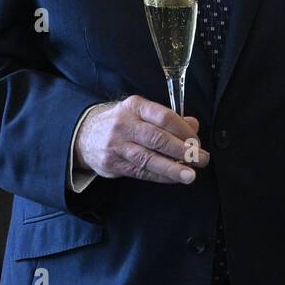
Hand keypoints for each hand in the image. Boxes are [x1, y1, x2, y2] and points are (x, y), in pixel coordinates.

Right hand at [75, 95, 209, 183]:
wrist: (84, 134)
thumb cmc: (122, 121)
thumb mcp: (142, 112)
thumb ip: (168, 118)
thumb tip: (194, 125)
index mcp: (135, 107)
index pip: (164, 117)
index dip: (184, 130)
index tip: (198, 141)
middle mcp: (124, 124)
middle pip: (158, 139)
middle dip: (183, 151)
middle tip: (201, 159)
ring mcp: (116, 145)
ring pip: (148, 159)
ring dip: (172, 168)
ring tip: (190, 175)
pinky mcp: (112, 164)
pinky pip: (140, 172)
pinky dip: (159, 176)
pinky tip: (173, 178)